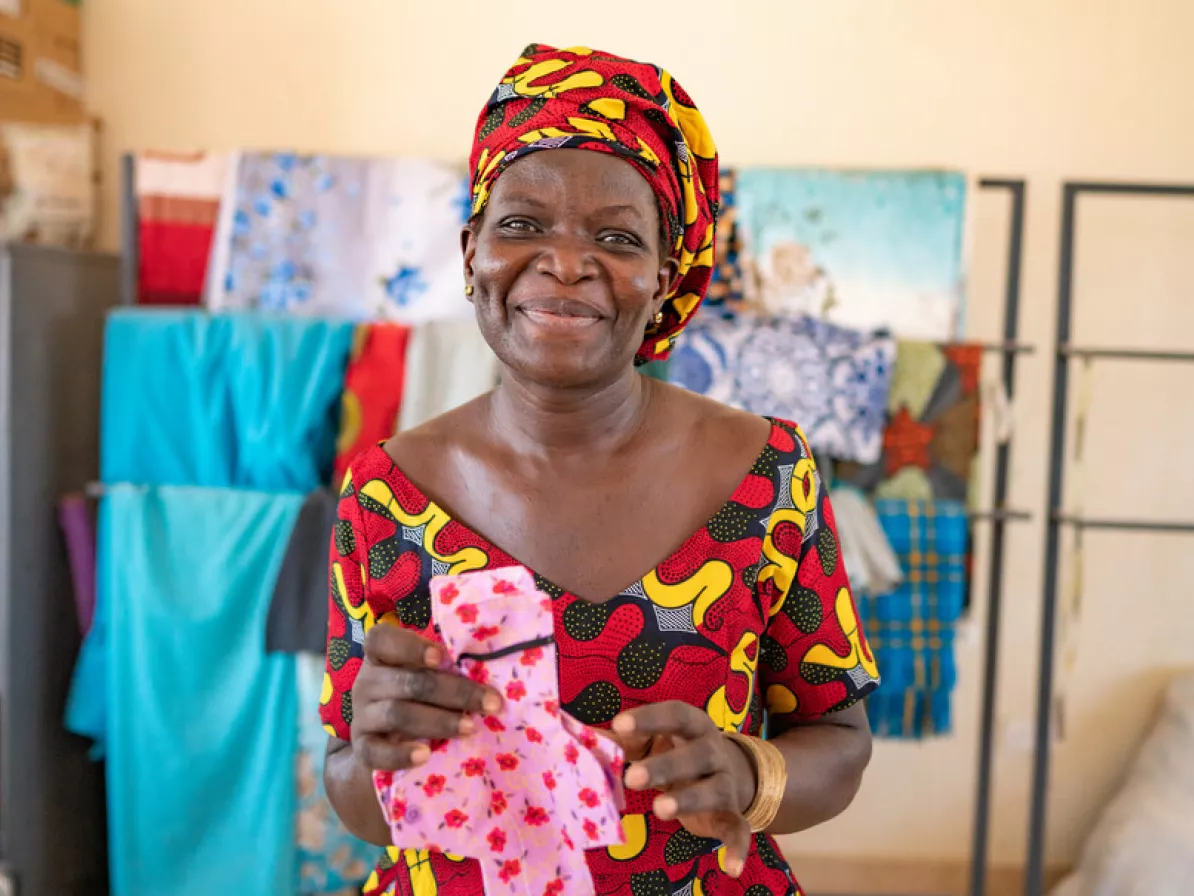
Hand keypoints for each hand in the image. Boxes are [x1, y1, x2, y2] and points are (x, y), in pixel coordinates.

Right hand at [350, 623, 501, 771]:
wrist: (387, 742)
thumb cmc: (418, 697)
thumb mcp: (427, 675)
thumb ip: (447, 667)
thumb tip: (490, 669)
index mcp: (382, 655)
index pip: (382, 640)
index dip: (410, 646)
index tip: (441, 656)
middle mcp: (368, 682)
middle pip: (408, 682)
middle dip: (454, 692)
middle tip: (489, 703)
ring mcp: (362, 716)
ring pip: (397, 714)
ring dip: (438, 721)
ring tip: (469, 728)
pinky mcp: (363, 748)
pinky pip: (376, 753)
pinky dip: (400, 755)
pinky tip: (425, 755)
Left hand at [612, 702, 756, 877]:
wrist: (729, 772)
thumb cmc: (676, 752)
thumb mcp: (652, 742)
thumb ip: (620, 741)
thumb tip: (575, 736)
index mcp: (692, 726)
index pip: (675, 714)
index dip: (649, 718)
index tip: (619, 724)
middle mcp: (713, 750)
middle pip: (695, 754)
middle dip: (665, 766)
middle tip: (632, 778)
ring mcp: (725, 782)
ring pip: (713, 790)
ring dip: (688, 799)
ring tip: (659, 809)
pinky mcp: (731, 814)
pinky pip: (739, 831)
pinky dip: (737, 848)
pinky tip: (730, 868)